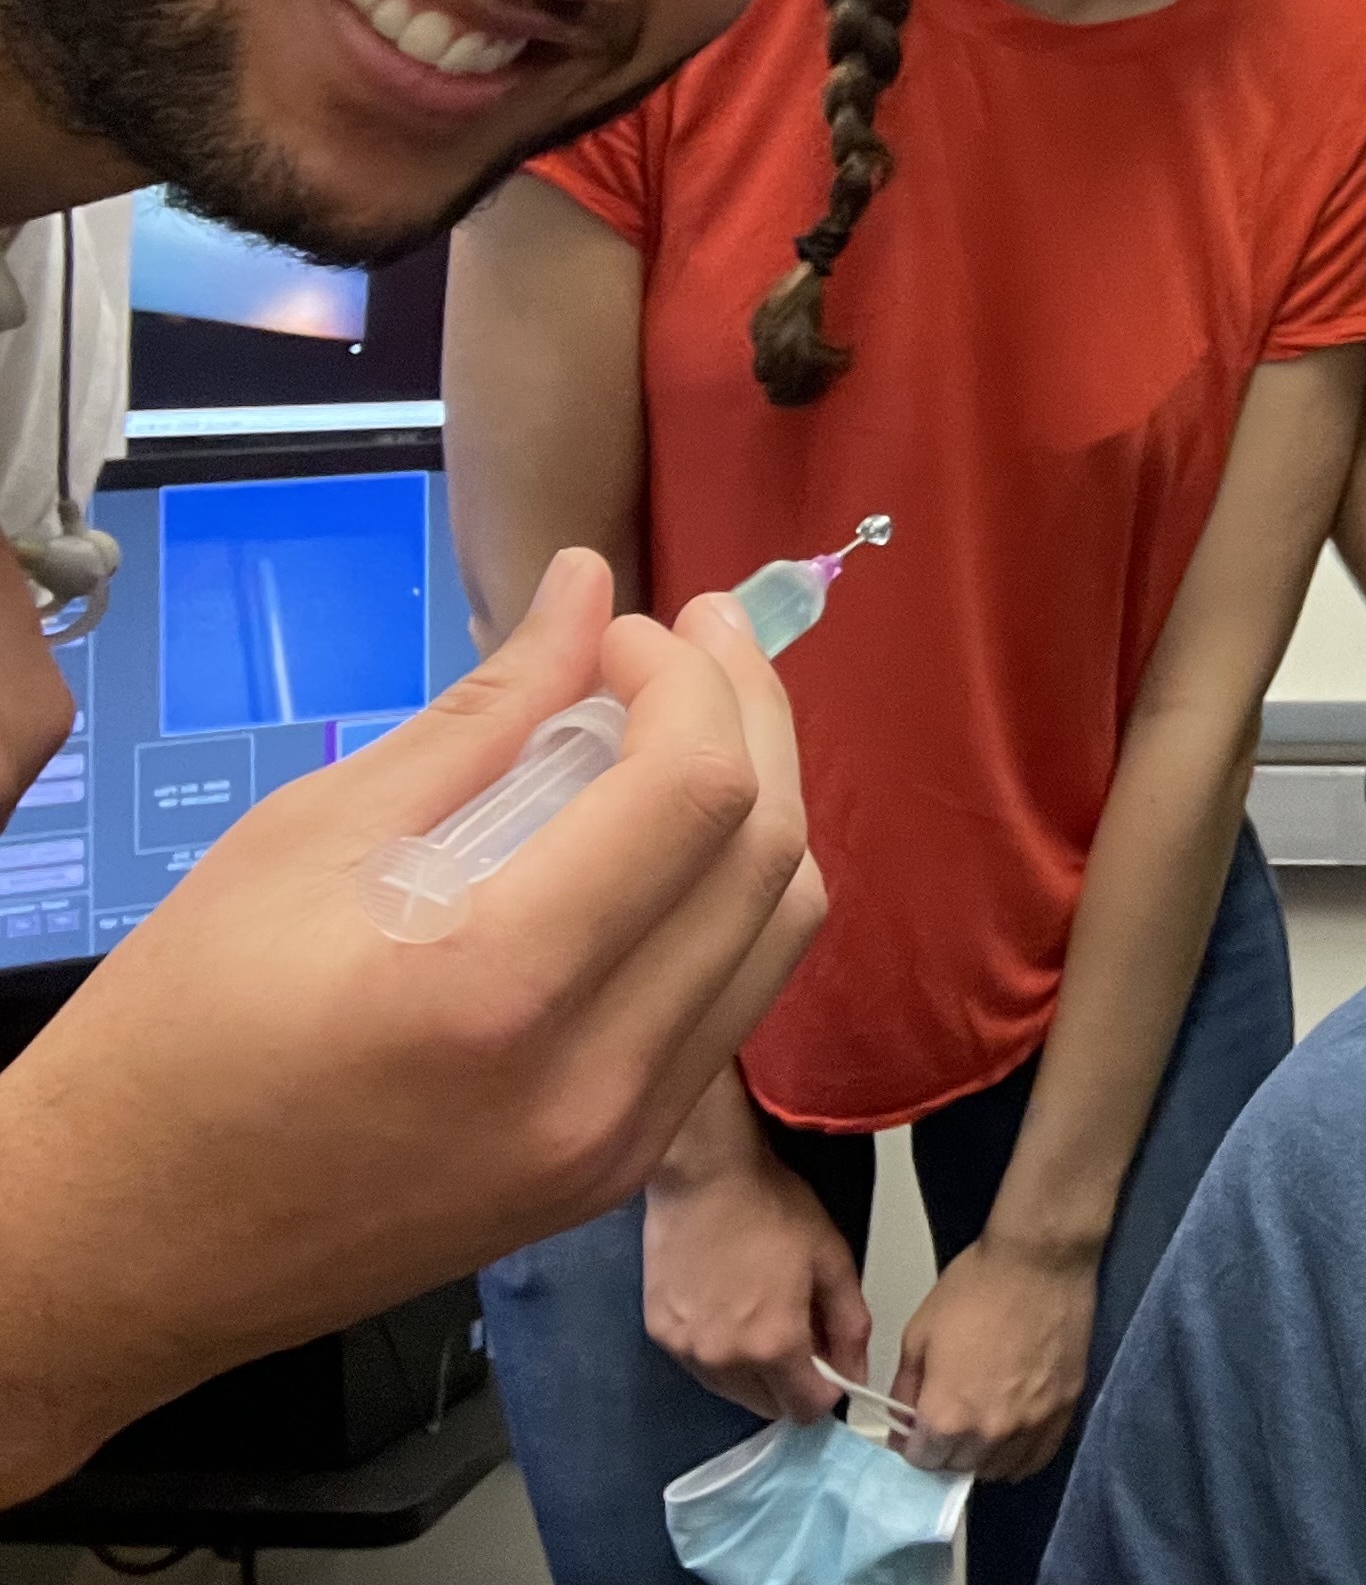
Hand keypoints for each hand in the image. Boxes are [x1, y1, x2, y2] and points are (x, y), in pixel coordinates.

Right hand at [0, 550, 820, 1501]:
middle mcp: (593, 1079)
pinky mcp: (612, 1177)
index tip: (633, 631)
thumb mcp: (302, 840)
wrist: (115, 1250)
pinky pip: (727, 1009)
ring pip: (776, 939)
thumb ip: (479, 716)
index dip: (691, 682)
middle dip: (748, 721)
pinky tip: (668, 844)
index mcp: (500, 985)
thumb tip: (589, 589)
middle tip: (696, 640)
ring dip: (759, 810)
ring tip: (694, 725)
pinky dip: (725, 906)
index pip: (693, 797)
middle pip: (767, 861)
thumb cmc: (176, 1032)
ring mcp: (616, 1144)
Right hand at [643, 1123, 870, 1427]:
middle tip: (797, 1329)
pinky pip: (699, 1364)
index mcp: (774, 1346)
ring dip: (752, 1370)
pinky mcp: (659, 1333)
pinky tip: (725, 1307)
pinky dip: (718, 1351)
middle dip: (790, 1381)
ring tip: (758, 1313)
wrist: (705, 1176)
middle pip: (767, 1406)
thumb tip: (854, 1373)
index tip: (829, 1362)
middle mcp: (725, 1362)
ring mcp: (685, 1351)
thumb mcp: (832, 1260)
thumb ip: (849, 1326)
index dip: (826, 1390)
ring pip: (731, 1390)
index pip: (806, 1410)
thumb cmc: (774, 1209)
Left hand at [894, 1229, 1096, 1484]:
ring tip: (983, 1422)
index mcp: (947, 1417)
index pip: (921, 1461)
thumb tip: (904, 1423)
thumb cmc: (975, 1289)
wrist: (1040, 1261)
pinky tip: (1013, 1431)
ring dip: (984, 1454)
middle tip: (951, 1414)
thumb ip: (906, 1389)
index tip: (919, 1421)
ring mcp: (1033, 1426)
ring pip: (999, 1469)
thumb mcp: (919, 1334)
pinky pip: (1037, 1457)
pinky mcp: (1065, 1411)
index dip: (914, 1441)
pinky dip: (1020, 1454)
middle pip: (960, 1468)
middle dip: (948, 1447)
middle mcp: (990, 1434)